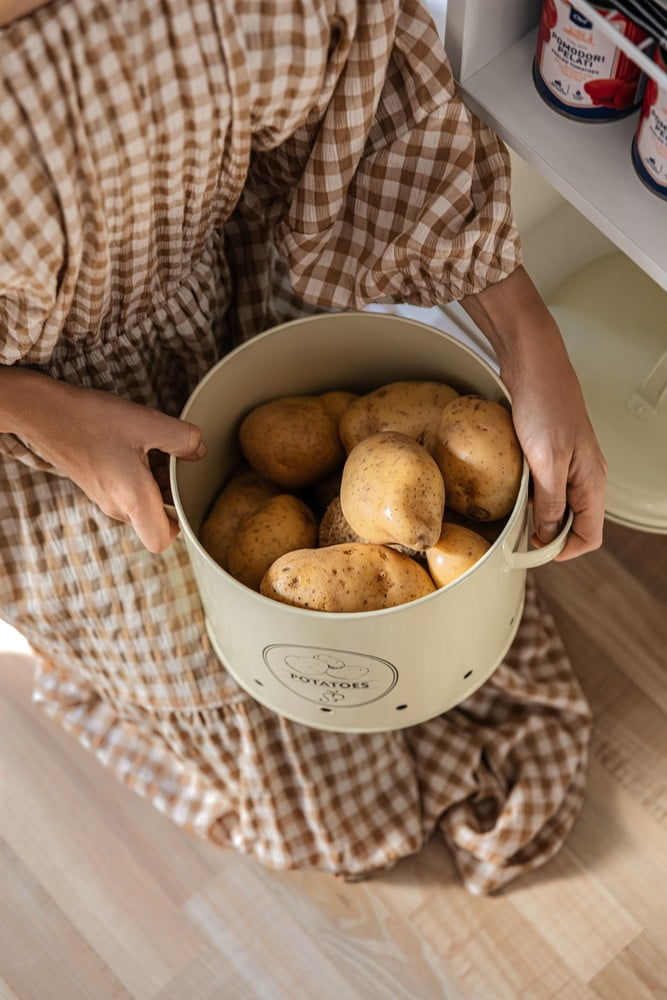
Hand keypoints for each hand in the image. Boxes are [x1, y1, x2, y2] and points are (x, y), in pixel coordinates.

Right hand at [3, 370, 204, 551]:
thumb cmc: (94, 420)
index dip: (179, 524)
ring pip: (142, 500)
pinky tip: (137, 443)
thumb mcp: (149, 424)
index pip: (162, 540)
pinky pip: (127, 488)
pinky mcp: (97, 485)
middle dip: (170, 490)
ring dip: (155, 478)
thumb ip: (183, 439)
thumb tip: (199, 452)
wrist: (44, 413)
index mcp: (132, 500)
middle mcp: (117, 507)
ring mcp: (104, 497)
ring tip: (154, 445)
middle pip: (155, 517)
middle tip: (172, 458)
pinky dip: (140, 471)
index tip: (184, 493)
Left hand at [460, 267, 607, 559]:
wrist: (533, 363)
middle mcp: (584, 476)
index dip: (562, 550)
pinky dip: (528, 495)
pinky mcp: (550, 452)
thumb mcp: (546, 461)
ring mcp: (568, 464)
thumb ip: (550, 503)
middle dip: (545, 535)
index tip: (530, 552)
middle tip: (513, 537)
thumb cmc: (544, 404)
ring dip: (535, 515)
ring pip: (556, 506)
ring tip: (508, 516)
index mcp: (592, 481)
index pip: (589, 535)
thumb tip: (547, 536)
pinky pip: (543, 486)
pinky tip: (508, 491)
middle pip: (572, 524)